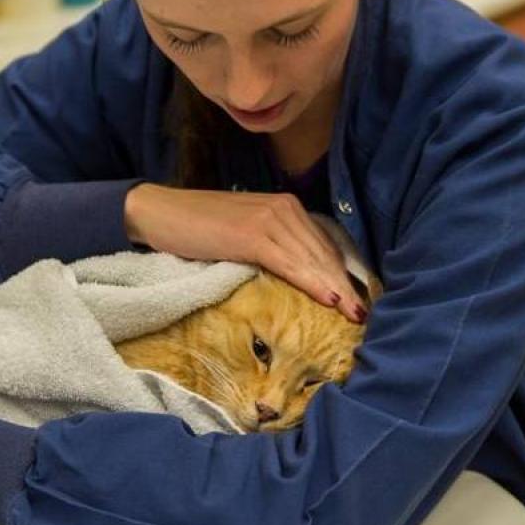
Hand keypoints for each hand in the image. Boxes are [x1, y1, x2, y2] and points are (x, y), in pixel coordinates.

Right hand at [124, 184, 366, 321]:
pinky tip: (327, 299)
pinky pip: (289, 262)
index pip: (323, 247)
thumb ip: (274, 249)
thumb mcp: (245, 238)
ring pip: (311, 259)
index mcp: (287, 208)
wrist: (159, 213)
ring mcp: (269, 218)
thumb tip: (300, 280)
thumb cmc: (199, 229)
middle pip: (323, 254)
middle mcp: (285, 208)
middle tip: (364, 315)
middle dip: (346, 286)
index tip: (358, 302)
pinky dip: (310, 281)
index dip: (343, 275)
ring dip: (335, 288)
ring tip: (354, 314)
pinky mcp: (251, 233)